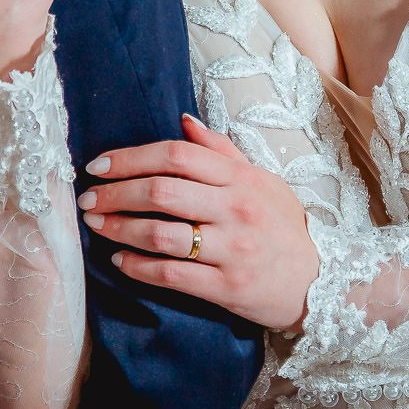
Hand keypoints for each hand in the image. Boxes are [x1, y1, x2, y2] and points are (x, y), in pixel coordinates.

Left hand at [77, 114, 319, 332]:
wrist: (320, 282)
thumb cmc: (283, 228)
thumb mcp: (262, 181)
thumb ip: (222, 151)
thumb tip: (183, 120)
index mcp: (240, 179)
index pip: (177, 155)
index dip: (131, 157)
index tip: (99, 165)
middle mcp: (235, 209)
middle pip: (161, 191)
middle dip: (115, 193)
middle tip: (88, 198)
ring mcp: (232, 249)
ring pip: (160, 234)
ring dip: (119, 229)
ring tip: (96, 226)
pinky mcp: (227, 287)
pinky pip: (171, 274)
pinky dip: (138, 267)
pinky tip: (120, 262)